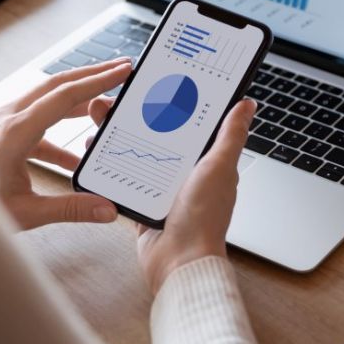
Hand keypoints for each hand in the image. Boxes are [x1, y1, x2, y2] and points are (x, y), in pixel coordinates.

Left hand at [0, 58, 132, 229]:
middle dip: (91, 76)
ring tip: (103, 106)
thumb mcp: (26, 212)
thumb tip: (106, 209)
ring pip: (44, 99)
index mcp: (13, 132)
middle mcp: (5, 119)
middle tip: (121, 70)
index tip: (122, 72)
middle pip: (55, 85)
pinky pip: (34, 122)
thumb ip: (70, 208)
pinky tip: (74, 158)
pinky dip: (57, 132)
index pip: (64, 96)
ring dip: (75, 100)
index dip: (97, 82)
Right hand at [88, 97, 256, 294]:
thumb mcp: (219, 167)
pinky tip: (96, 147)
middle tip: (117, 97)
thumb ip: (230, 135)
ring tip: (101, 115)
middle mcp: (187, 172)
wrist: (178, 261)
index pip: (191, 122)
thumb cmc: (203, 218)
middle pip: (159, 132)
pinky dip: (110, 162)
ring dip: (119, 131)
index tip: (156, 82)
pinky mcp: (143, 201)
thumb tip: (247, 105)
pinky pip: (124, 176)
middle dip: (138, 113)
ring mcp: (164, 186)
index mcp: (208, 160)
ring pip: (139, 150)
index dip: (175, 101)